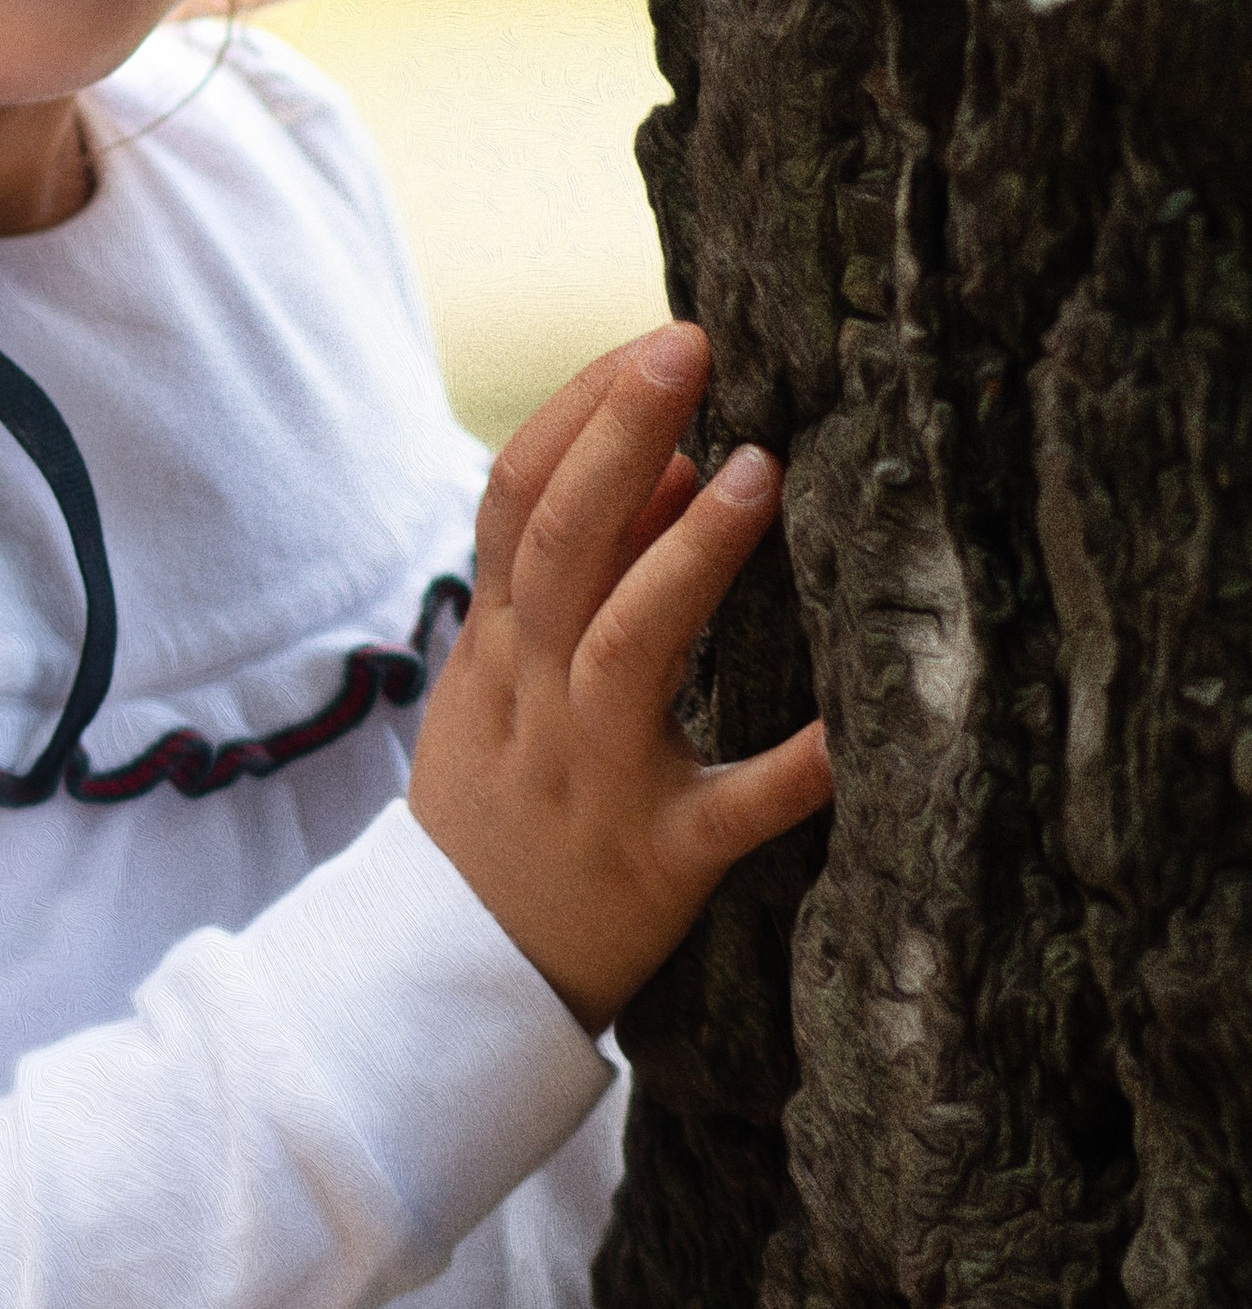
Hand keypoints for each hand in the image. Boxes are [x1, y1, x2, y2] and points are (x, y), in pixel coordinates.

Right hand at [408, 323, 832, 1035]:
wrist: (458, 965)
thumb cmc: (498, 799)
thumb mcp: (503, 677)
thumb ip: (571, 578)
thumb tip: (668, 462)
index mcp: (497, 642)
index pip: (515, 498)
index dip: (577, 413)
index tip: (649, 343)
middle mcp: (536, 692)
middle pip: (563, 542)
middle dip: (620, 436)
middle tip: (689, 348)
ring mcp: (594, 774)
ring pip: (627, 647)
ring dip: (685, 556)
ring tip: (757, 470)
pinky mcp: (658, 860)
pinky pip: (730, 811)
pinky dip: (790, 769)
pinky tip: (849, 729)